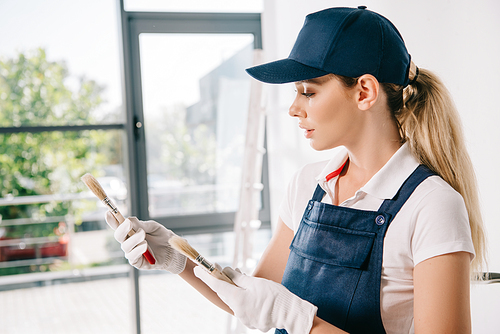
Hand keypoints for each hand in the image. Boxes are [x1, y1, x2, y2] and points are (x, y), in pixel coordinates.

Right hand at [105, 211, 186, 273]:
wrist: (172, 250)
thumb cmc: (162, 237)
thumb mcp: (153, 227)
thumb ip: (141, 224)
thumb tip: (128, 220)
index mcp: (131, 232)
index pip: (118, 226)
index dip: (112, 220)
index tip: (108, 212)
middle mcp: (128, 242)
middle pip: (118, 235)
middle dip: (122, 228)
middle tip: (129, 223)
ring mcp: (131, 252)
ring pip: (125, 246)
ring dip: (134, 239)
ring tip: (143, 235)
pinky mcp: (136, 262)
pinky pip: (132, 256)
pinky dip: (137, 250)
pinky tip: (145, 246)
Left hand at [194, 265, 316, 333]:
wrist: (291, 313)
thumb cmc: (275, 296)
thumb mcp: (256, 282)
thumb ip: (238, 278)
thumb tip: (226, 272)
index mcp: (237, 300)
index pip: (216, 286)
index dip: (206, 276)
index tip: (197, 269)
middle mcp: (238, 312)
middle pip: (225, 293)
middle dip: (222, 281)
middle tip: (219, 269)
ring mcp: (245, 319)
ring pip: (235, 300)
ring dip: (234, 289)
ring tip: (239, 276)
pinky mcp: (252, 321)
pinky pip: (243, 307)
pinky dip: (243, 297)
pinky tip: (249, 290)